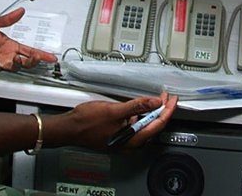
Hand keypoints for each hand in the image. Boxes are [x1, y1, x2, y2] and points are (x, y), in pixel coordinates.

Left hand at [0, 7, 57, 73]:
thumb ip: (7, 19)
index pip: (29, 50)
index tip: (51, 57)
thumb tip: (20, 11)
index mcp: (9, 44)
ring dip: (18, 64)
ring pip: (14, 67)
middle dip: (32, 61)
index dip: (41, 54)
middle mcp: (6, 54)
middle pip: (25, 61)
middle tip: (35, 58)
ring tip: (18, 59)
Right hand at [60, 92, 178, 150]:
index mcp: (131, 140)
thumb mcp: (114, 111)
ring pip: (144, 125)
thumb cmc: (87, 123)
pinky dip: (140, 114)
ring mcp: (124, 139)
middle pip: (153, 126)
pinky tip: (141, 106)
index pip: (157, 125)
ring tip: (158, 99)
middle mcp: (129, 143)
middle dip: (161, 110)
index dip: (167, 111)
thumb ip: (137, 106)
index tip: (172, 100)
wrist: (69, 128)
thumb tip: (155, 103)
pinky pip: (134, 125)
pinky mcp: (118, 134)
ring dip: (151, 112)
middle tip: (167, 97)